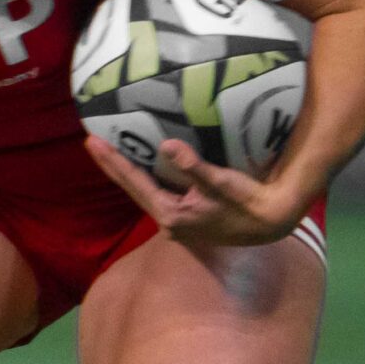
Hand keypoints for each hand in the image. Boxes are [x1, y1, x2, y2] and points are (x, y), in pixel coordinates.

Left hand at [84, 133, 309, 249]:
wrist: (272, 221)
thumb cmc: (248, 202)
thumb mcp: (221, 182)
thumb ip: (193, 166)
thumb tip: (166, 145)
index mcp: (172, 215)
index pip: (134, 183)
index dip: (113, 161)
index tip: (93, 142)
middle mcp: (169, 222)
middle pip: (133, 188)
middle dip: (114, 165)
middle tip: (91, 142)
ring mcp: (178, 222)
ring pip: (145, 191)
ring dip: (128, 171)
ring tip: (110, 150)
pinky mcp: (188, 218)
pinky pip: (158, 193)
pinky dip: (146, 177)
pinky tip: (141, 165)